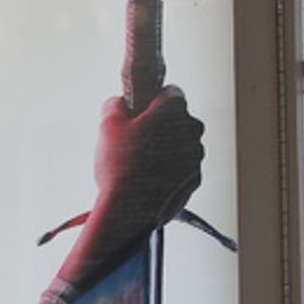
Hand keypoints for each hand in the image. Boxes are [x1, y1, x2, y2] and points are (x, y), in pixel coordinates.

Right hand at [94, 86, 205, 250]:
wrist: (128, 211)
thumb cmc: (119, 166)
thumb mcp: (107, 125)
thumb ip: (115, 105)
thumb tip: (120, 104)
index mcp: (173, 109)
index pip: (170, 92)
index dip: (153, 101)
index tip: (140, 113)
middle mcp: (191, 130)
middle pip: (180, 119)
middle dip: (163, 126)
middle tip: (138, 140)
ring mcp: (196, 157)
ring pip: (183, 144)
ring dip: (169, 149)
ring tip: (143, 164)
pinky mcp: (195, 180)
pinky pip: (184, 168)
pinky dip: (172, 171)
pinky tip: (151, 179)